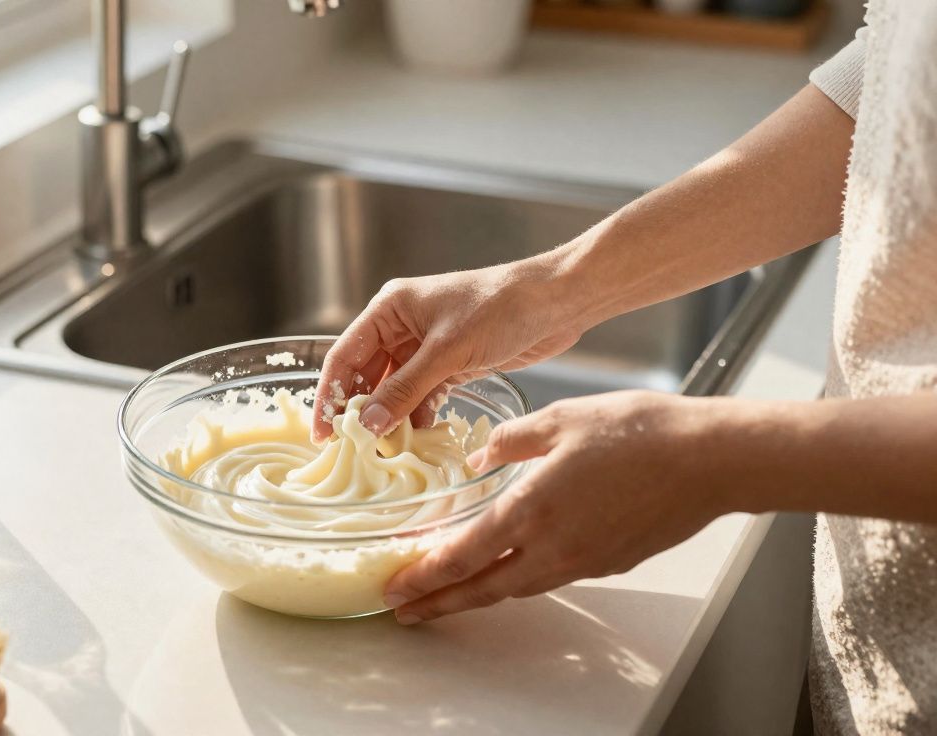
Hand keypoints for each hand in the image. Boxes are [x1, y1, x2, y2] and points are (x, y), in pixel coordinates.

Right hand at [312, 261, 583, 441]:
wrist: (558, 302)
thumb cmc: (501, 307)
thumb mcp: (447, 351)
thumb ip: (406, 389)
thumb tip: (368, 424)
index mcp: (390, 309)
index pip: (345, 355)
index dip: (331, 395)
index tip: (324, 433)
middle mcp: (402, 326)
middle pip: (367, 375)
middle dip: (361, 411)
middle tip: (353, 450)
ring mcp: (427, 347)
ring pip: (394, 389)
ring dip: (391, 418)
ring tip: (384, 452)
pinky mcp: (450, 364)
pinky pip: (422, 396)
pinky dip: (418, 416)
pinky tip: (418, 439)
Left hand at [383, 390, 740, 623]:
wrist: (709, 460)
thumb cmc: (639, 432)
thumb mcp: (560, 420)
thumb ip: (510, 442)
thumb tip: (479, 458)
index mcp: (532, 511)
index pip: (462, 556)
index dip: (424, 577)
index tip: (396, 589)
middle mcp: (553, 548)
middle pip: (483, 588)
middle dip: (440, 603)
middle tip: (407, 612)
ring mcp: (583, 561)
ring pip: (517, 587)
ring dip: (478, 594)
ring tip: (449, 596)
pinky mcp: (608, 561)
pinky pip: (550, 576)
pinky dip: (519, 579)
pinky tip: (512, 568)